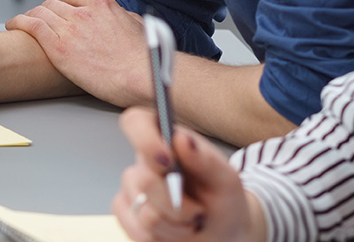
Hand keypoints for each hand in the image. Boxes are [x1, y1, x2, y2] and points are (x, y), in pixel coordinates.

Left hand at [7, 0, 149, 107]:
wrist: (142, 76)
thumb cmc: (146, 60)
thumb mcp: (138, 27)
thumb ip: (124, 18)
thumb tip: (123, 18)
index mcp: (102, 4)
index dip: (62, 5)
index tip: (58, 12)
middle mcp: (83, 11)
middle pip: (53, 4)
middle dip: (45, 12)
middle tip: (38, 21)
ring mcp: (69, 27)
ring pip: (40, 13)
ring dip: (29, 17)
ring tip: (21, 24)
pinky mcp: (58, 46)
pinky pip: (31, 25)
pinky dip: (18, 22)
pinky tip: (12, 26)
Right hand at [114, 107, 261, 241]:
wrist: (223, 232)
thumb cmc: (224, 200)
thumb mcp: (226, 179)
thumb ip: (205, 159)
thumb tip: (180, 138)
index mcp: (165, 141)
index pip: (136, 123)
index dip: (144, 140)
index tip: (167, 162)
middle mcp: (143, 163)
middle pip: (143, 180)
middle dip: (177, 205)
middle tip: (198, 211)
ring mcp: (132, 190)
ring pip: (144, 214)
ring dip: (176, 226)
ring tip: (191, 222)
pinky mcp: (127, 216)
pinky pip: (138, 232)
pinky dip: (164, 239)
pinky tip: (176, 232)